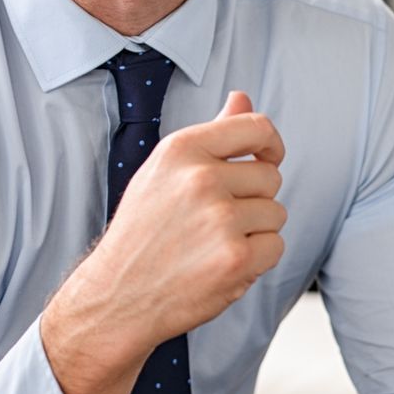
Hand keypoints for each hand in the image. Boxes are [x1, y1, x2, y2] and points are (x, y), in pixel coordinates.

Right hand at [42, 92, 285, 393]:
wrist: (117, 294)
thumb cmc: (141, 232)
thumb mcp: (164, 171)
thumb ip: (211, 136)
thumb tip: (242, 98)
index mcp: (181, 149)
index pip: (256, 126)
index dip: (270, 143)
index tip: (266, 157)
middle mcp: (201, 179)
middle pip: (270, 175)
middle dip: (253, 198)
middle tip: (215, 219)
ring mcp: (220, 219)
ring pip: (275, 213)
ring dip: (255, 231)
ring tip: (213, 243)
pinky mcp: (236, 258)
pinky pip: (274, 246)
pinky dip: (256, 259)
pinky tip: (221, 263)